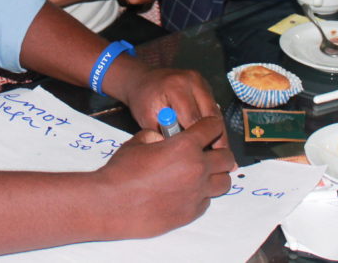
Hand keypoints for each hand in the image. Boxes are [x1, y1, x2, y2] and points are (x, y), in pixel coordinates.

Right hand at [96, 116, 233, 238]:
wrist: (111, 204)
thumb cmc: (121, 172)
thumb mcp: (138, 142)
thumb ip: (157, 137)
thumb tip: (163, 140)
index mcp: (185, 146)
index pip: (213, 128)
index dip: (211, 125)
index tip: (210, 127)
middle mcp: (196, 169)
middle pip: (226, 158)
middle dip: (219, 152)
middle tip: (209, 153)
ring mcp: (196, 194)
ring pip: (224, 182)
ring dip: (215, 176)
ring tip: (202, 174)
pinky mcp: (191, 213)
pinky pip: (207, 201)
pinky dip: (201, 194)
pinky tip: (187, 191)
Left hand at [112, 67, 228, 149]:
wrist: (143, 80)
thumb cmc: (143, 99)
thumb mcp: (147, 117)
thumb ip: (162, 134)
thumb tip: (180, 154)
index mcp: (176, 86)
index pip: (192, 118)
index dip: (196, 140)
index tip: (200, 156)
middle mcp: (192, 80)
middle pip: (211, 115)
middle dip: (215, 138)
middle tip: (216, 159)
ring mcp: (201, 82)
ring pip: (216, 113)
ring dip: (218, 132)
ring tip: (217, 152)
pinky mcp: (206, 86)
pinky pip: (214, 109)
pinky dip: (213, 124)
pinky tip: (212, 138)